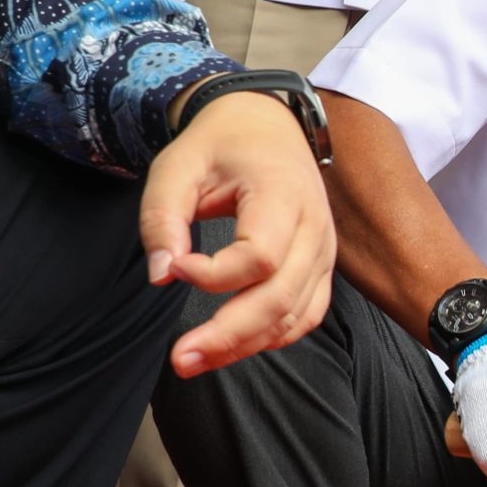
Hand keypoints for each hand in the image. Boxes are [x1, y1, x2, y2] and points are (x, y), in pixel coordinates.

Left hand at [144, 90, 336, 377]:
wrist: (267, 126)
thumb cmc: (220, 145)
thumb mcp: (177, 166)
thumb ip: (163, 218)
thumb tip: (162, 276)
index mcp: (283, 193)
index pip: (259, 256)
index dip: (213, 275)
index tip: (175, 266)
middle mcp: (315, 227)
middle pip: (281, 298)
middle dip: (229, 335)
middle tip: (180, 359)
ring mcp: (324, 251)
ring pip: (295, 315)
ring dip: (246, 346)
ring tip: (196, 361)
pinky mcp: (321, 268)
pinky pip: (306, 315)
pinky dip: (272, 337)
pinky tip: (233, 347)